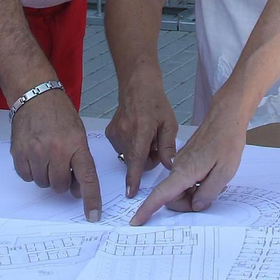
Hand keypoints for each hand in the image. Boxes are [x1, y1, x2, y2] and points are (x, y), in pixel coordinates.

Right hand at [11, 88, 101, 220]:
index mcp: (76, 145)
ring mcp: (35, 152)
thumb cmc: (60, 114)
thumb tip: (76, 190)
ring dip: (47, 176)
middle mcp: (56, 150)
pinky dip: (32, 171)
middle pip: (61, 186)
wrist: (35, 95)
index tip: (93, 216)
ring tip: (47, 155)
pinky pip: (27, 176)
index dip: (91, 199)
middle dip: (63, 181)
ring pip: (43, 183)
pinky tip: (35, 155)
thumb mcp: (78, 134)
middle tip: (62, 166)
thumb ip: (79, 161)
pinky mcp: (19, 153)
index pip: (87, 178)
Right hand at [106, 69, 177, 197]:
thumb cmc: (156, 103)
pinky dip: (131, 146)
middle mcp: (125, 133)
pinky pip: (122, 150)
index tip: (130, 192)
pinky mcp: (110, 134)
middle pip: (135, 161)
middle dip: (147, 159)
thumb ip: (168, 147)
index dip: (134, 178)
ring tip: (146, 135)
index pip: (137, 159)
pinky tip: (136, 132)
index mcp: (142, 130)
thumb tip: (169, 167)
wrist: (137, 87)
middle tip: (156, 144)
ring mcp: (115, 134)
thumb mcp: (169, 124)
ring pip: (129, 157)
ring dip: (139, 152)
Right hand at [130, 102, 245, 224]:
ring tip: (216, 183)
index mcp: (184, 172)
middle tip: (211, 197)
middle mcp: (178, 168)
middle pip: (173, 197)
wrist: (226, 118)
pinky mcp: (186, 160)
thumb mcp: (224, 173)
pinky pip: (185, 180)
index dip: (147, 210)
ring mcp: (181, 163)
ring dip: (194, 193)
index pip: (161, 194)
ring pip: (180, 189)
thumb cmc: (227, 142)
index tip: (135, 221)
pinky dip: (196, 184)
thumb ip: (208, 193)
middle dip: (188, 204)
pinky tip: (212, 176)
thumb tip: (195, 205)